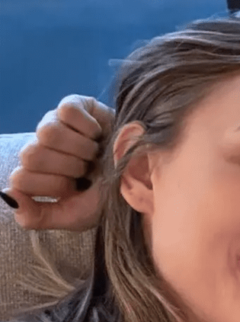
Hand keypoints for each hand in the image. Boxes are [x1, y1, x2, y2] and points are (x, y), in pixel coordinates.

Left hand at [2, 95, 113, 230]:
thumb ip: (36, 216)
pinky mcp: (75, 105)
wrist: (144, 174)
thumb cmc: (111, 197)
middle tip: (88, 171)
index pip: (20, 178)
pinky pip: (67, 111)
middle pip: (32, 155)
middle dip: (67, 168)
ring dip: (79, 149)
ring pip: (47, 132)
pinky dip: (86, 127)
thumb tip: (6, 195)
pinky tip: (98, 135)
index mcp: (37, 174)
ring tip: (95, 154)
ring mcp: (55, 123)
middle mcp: (41, 147)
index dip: (53, 186)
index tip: (76, 189)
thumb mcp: (75, 215)